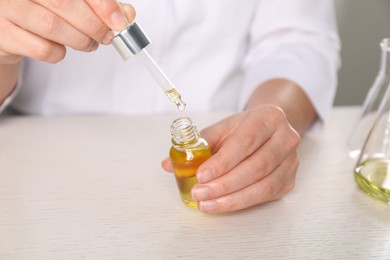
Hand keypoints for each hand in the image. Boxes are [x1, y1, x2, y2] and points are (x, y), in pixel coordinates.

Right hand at [0, 0, 134, 63]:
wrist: (6, 25)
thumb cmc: (41, 8)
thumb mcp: (73, 0)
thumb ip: (99, 4)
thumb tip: (126, 15)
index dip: (102, 4)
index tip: (119, 20)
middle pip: (64, 3)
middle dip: (94, 25)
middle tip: (106, 36)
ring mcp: (4, 7)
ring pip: (52, 26)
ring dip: (80, 41)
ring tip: (89, 44)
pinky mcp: (2, 34)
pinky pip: (40, 48)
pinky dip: (59, 53)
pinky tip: (61, 48)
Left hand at [162, 105, 300, 212]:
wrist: (269, 129)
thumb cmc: (243, 129)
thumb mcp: (222, 129)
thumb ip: (198, 144)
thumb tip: (169, 164)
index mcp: (269, 117)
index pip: (245, 142)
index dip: (222, 161)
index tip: (201, 175)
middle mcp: (286, 138)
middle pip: (257, 166)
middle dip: (224, 184)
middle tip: (199, 193)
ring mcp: (291, 161)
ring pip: (264, 185)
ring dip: (232, 198)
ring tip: (206, 203)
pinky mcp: (289, 180)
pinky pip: (266, 196)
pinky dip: (241, 203)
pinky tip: (222, 204)